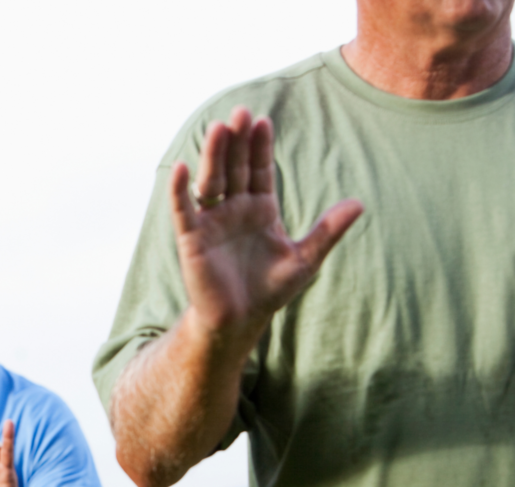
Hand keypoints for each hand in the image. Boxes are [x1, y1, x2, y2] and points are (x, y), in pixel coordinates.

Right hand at [171, 107, 363, 345]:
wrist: (240, 319)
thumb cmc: (270, 290)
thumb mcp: (304, 259)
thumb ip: (327, 231)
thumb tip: (360, 204)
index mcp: (260, 208)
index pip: (259, 170)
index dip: (260, 147)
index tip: (264, 123)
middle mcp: (233, 209)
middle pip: (234, 168)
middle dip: (237, 142)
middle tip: (241, 113)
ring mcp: (211, 222)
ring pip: (211, 181)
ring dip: (214, 156)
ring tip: (219, 129)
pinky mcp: (192, 239)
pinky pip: (183, 210)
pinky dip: (180, 190)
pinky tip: (181, 168)